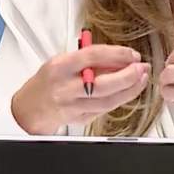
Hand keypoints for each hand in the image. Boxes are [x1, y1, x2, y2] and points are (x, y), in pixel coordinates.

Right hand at [11, 44, 149, 134]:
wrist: (31, 107)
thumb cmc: (50, 80)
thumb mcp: (63, 61)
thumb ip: (89, 58)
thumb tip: (119, 58)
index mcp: (60, 67)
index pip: (92, 56)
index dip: (116, 54)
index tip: (132, 54)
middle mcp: (65, 87)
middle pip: (103, 84)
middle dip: (128, 76)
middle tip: (142, 68)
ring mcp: (72, 106)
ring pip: (108, 101)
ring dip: (129, 90)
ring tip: (141, 79)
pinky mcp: (79, 119)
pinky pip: (105, 109)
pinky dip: (120, 99)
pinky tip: (128, 91)